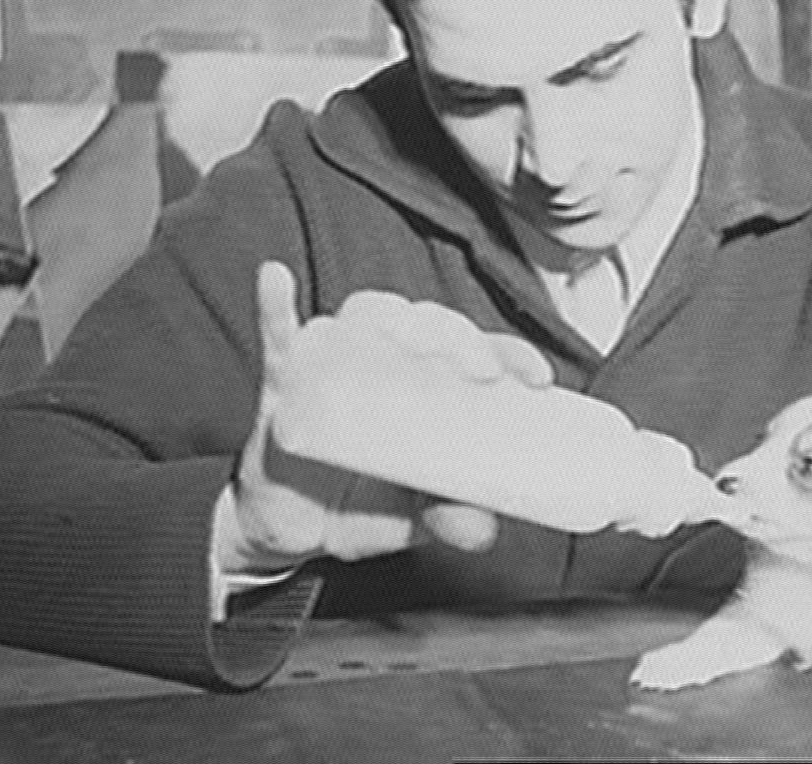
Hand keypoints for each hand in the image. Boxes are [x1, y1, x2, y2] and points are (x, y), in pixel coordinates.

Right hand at [225, 261, 554, 571]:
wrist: (290, 532)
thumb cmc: (359, 504)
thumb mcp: (414, 517)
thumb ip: (448, 516)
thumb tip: (484, 528)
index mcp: (429, 385)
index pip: (476, 350)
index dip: (508, 353)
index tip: (536, 379)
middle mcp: (386, 362)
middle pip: (429, 324)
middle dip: (461, 339)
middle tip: (481, 374)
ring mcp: (335, 364)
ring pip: (369, 317)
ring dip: (396, 321)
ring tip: (415, 345)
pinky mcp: (283, 382)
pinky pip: (277, 336)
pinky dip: (275, 306)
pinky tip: (276, 280)